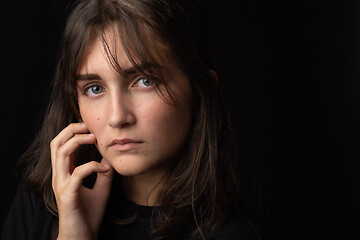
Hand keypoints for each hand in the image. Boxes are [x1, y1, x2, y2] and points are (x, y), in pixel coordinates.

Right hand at [50, 123, 113, 239]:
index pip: (61, 145)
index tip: (90, 126)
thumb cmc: (89, 214)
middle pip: (56, 144)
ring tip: (94, 138)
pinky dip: (92, 166)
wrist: (82, 237)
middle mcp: (60, 176)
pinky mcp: (68, 195)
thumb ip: (103, 173)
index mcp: (64, 173)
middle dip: (71, 130)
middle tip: (89, 126)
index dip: (72, 132)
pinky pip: (77, 174)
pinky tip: (105, 169)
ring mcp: (62, 185)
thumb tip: (110, 158)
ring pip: (61, 153)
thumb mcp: (101, 189)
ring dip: (78, 141)